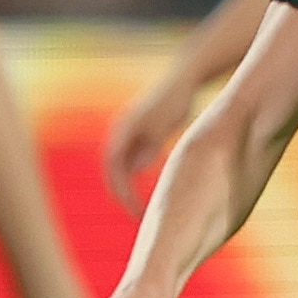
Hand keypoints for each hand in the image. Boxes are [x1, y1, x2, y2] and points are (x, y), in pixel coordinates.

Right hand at [100, 66, 201, 206]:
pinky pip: (133, 164)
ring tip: (145, 211)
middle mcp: (120, 134)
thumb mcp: (164, 124)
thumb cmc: (176, 100)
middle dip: (123, 196)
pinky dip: (138, 181)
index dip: (122, 193)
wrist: (184, 79)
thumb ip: (150, 145)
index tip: (136, 211)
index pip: (114, 169)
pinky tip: (156, 194)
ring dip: (129, 190)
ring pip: (122, 170)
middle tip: (139, 218)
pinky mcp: (140, 136)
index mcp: (123, 131)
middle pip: (113, 173)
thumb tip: (136, 168)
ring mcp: (129, 135)